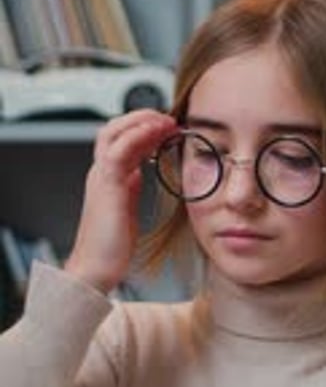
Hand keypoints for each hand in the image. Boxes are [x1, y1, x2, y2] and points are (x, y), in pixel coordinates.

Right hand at [65, 109, 176, 293]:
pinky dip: (136, 136)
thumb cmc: (110, 247)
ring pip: (113, 132)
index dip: (144, 130)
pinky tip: (155, 133)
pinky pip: (118, 150)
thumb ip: (129, 189)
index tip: (167, 129)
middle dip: (142, 118)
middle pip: (114, 129)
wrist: (95, 269)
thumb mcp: (125, 209)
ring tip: (165, 121)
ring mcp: (101, 177)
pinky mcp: (107, 186)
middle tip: (168, 119)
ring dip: (141, 121)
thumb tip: (138, 173)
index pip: (122, 141)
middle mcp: (100, 173)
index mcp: (107, 178)